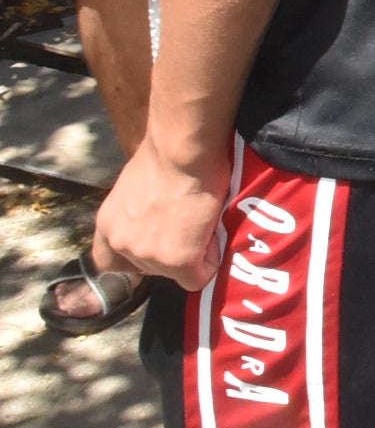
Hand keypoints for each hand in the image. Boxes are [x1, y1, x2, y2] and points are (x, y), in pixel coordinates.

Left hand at [92, 143, 226, 291]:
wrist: (184, 151)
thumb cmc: (168, 153)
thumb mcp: (137, 186)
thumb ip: (138, 211)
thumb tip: (157, 215)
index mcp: (107, 224)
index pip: (108, 261)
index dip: (135, 257)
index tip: (156, 244)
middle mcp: (121, 243)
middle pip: (150, 268)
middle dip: (171, 253)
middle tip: (190, 227)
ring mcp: (147, 255)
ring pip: (175, 272)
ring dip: (192, 254)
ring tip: (205, 224)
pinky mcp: (177, 261)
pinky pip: (199, 276)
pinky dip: (210, 261)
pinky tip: (214, 234)